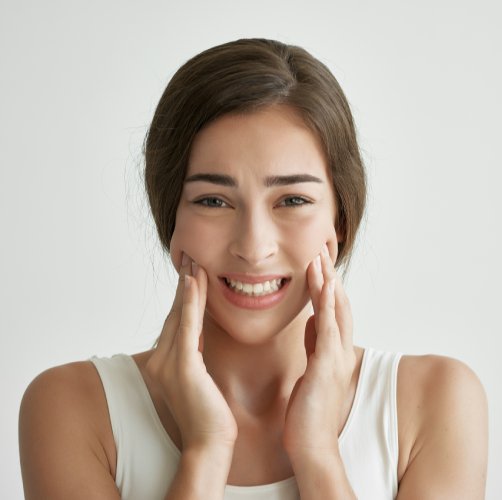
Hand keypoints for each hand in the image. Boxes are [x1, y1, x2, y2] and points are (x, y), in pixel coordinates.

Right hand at [145, 253, 237, 451]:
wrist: (209, 442)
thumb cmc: (207, 412)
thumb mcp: (197, 376)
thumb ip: (192, 354)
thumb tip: (197, 336)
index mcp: (163, 361)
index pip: (175, 320)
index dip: (183, 294)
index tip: (190, 271)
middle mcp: (161, 359)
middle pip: (175, 312)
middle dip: (184, 283)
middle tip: (189, 256)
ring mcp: (169, 363)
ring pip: (181, 314)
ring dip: (188, 286)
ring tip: (193, 261)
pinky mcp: (183, 366)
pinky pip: (187, 327)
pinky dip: (190, 302)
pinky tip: (192, 282)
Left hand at [283, 243, 355, 460]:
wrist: (312, 445)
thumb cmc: (308, 411)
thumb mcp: (310, 370)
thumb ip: (314, 344)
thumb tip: (312, 320)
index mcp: (332, 353)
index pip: (334, 313)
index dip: (328, 288)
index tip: (319, 266)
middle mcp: (339, 351)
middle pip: (339, 306)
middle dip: (330, 278)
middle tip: (322, 252)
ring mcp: (335, 357)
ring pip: (336, 311)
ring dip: (328, 283)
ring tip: (321, 258)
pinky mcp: (327, 365)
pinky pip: (330, 327)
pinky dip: (329, 303)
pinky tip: (326, 284)